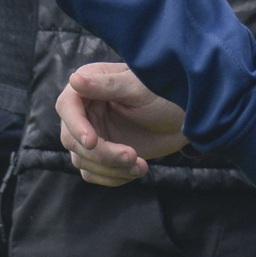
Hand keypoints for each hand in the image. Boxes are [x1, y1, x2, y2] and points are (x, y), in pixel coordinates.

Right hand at [58, 62, 190, 183]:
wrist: (188, 117)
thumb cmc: (166, 93)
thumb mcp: (139, 88)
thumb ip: (106, 85)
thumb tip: (74, 79)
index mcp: (90, 84)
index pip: (67, 106)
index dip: (76, 126)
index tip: (92, 142)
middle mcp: (85, 109)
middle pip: (72, 139)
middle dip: (102, 153)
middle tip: (132, 156)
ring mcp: (92, 132)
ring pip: (82, 160)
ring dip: (110, 168)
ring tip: (141, 166)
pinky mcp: (103, 152)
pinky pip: (93, 172)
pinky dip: (113, 177)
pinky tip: (137, 170)